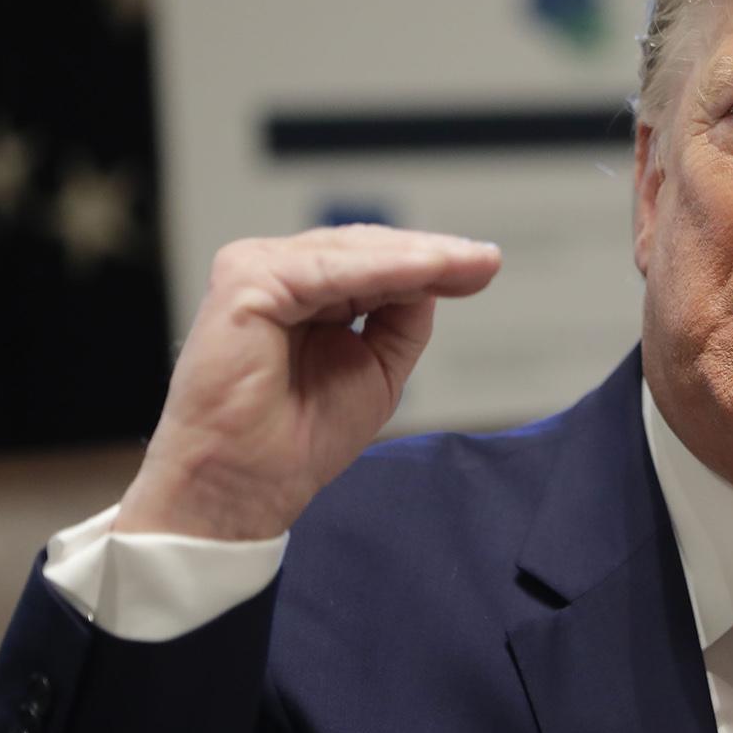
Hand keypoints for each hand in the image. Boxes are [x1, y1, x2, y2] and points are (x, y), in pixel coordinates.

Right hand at [113, 226, 500, 539]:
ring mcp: (257, 272)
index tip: (484, 267)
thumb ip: (401, 319)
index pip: (373, 261)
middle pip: (366, 248)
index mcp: (302, 293)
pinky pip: (329, 270)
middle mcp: (277, 275)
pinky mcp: (246, 282)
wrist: (247, 484)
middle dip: (433, 254)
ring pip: (352, 253)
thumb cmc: (296, 440)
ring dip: (417, 257)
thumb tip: (441, 275)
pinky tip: (428, 271)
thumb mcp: (376, 368)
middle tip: (487, 261)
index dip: (430, 262)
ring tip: (469, 264)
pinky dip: (384, 270)